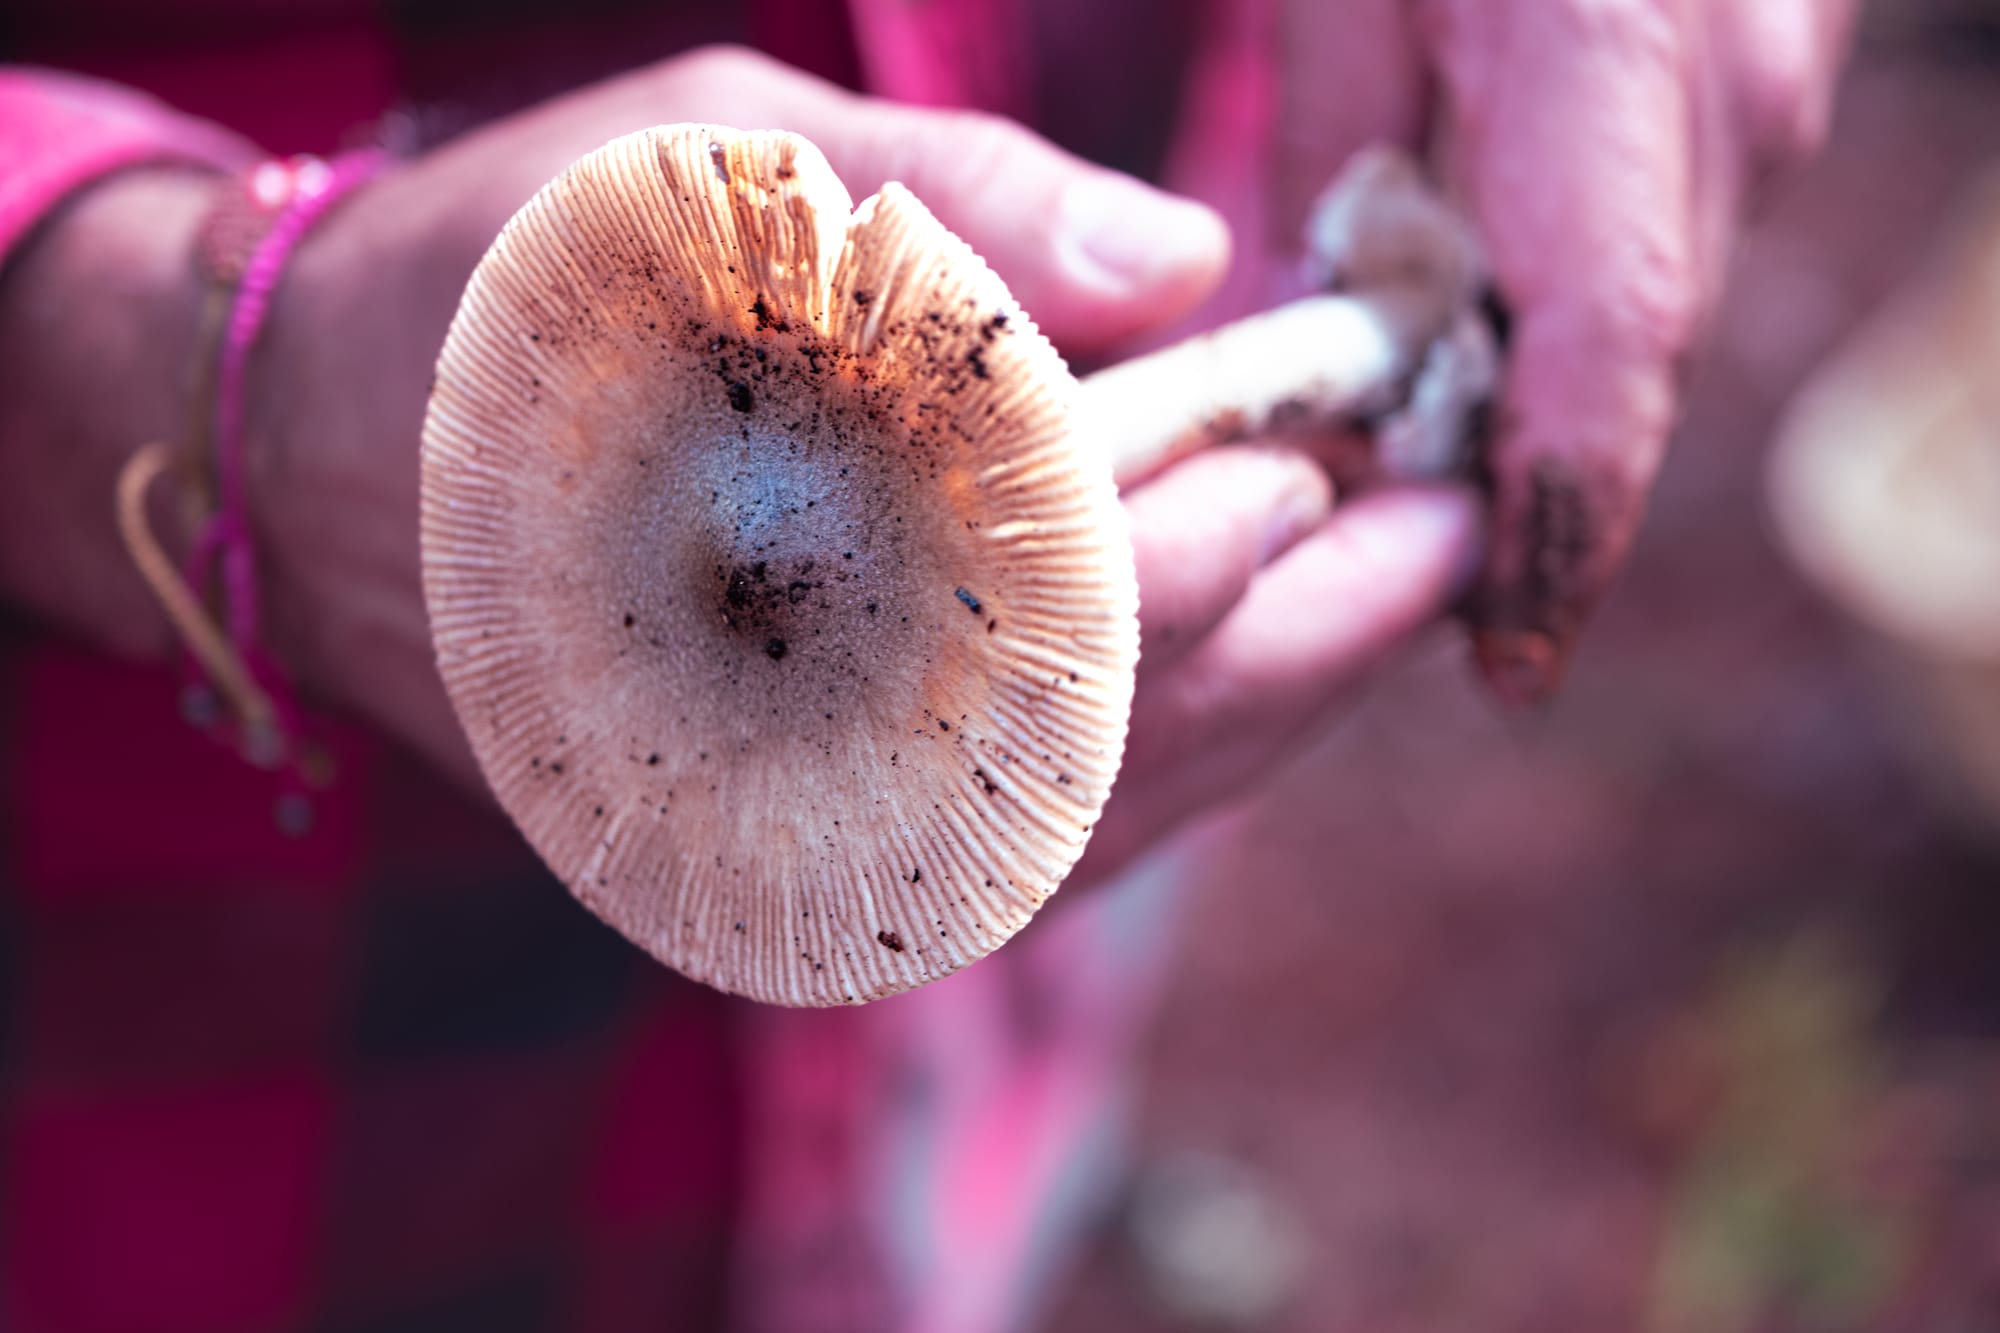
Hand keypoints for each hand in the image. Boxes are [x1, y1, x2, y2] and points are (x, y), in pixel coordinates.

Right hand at [243, 46, 1475, 882]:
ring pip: (1100, 821)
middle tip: (1447, 533)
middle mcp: (771, 766)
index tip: (1340, 440)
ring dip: (1269, 710)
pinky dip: (1169, 765)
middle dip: (1313, 631)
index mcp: (744, 591)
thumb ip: (950, 214)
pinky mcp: (792, 860)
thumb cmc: (507, 289)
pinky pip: (1033, 850)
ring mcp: (785, 839)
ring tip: (1388, 596)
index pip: (1065, 615)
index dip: (1233, 530)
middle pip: (1124, 744)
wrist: (312, 460)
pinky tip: (1252, 675)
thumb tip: (1186, 261)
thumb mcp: (701, 176)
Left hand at [1256, 0, 1855, 700]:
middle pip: (1634, 358)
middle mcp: (1727, 80)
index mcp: (1599, 51)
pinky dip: (1583, 295)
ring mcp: (1780, 63)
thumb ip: (1337, 151)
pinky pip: (1679, 225)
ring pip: (1659, 300)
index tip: (1504, 662)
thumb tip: (1326, 327)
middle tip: (1426, 588)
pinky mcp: (1781, 56)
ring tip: (1433, 465)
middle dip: (1532, 482)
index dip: (1555, 530)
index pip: (1603, 357)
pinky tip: (1488, 313)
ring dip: (1551, 390)